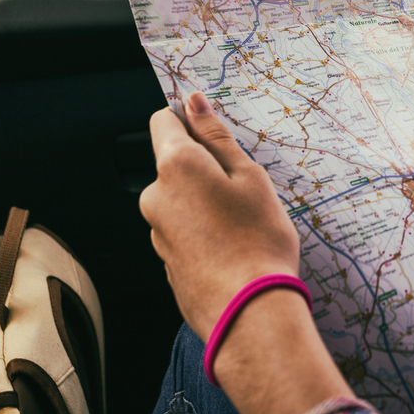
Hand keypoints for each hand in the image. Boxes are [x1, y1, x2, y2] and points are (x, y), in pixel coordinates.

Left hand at [139, 92, 300, 341]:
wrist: (250, 311)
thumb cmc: (257, 240)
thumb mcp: (249, 176)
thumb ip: (217, 137)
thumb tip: (193, 102)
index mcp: (175, 166)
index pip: (163, 121)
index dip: (188, 119)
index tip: (212, 129)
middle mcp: (156, 196)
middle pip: (174, 164)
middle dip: (204, 167)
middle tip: (244, 186)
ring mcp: (157, 231)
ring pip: (180, 199)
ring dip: (205, 201)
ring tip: (243, 222)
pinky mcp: (166, 260)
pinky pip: (183, 230)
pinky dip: (204, 230)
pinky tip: (232, 245)